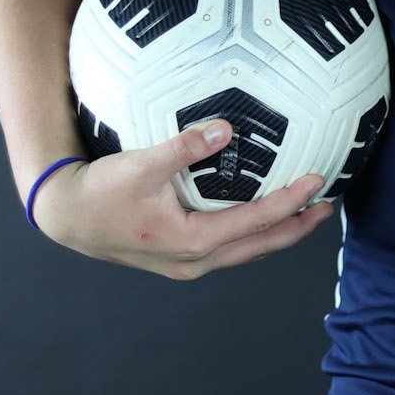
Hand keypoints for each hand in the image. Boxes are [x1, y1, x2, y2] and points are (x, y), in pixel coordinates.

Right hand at [30, 119, 335, 276]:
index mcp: (191, 241)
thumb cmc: (100, 192)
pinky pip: (228, 250)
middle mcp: (194, 261)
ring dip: (277, 234)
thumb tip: (225, 129)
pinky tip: (259, 220)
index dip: (290, 202)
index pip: (255, 221)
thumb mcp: (141, 164)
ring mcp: (186, 264)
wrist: (66, 218)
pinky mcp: (178, 259)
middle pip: (260, 246)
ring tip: (305, 215)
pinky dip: (252, 236)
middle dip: (297, 228)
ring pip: (245, 252)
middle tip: (328, 208)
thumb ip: (184, 147)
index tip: (317, 183)